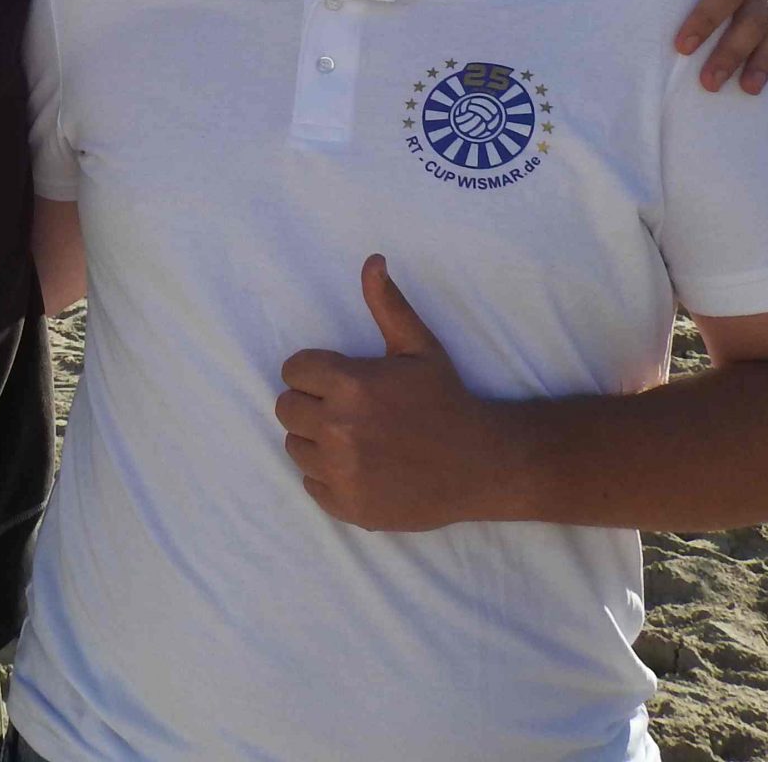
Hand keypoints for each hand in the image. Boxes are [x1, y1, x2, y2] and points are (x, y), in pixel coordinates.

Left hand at [275, 256, 501, 531]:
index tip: (340, 380)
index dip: (314, 372)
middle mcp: (338, 429)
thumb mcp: (419, 347)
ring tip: (355, 438)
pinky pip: (311, 484)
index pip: (292, 370)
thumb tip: (372, 260)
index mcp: (350, 385)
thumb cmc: (446, 400)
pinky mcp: (348, 507)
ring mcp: (342, 472)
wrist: (481, 464)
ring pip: (295, 447)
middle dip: (310, 403)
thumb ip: (388, 305)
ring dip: (316, 440)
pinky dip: (329, 477)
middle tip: (346, 409)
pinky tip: (361, 467)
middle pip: (285, 408)